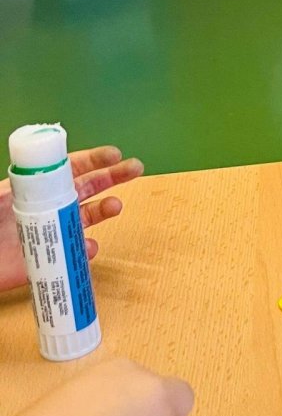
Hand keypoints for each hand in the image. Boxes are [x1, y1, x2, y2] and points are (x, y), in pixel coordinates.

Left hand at [0, 145, 143, 294]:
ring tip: (115, 206)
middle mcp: (47, 208)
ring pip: (86, 218)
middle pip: (86, 188)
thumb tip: (24, 164)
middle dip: (112, 177)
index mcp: (33, 190)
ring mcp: (50, 234)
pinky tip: (89, 247)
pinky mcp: (50, 261)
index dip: (93, 160)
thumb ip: (8, 186)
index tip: (114, 154)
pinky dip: (87, 251)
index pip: (69, 169)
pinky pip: (76, 254)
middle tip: (135, 169)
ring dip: (104, 209)